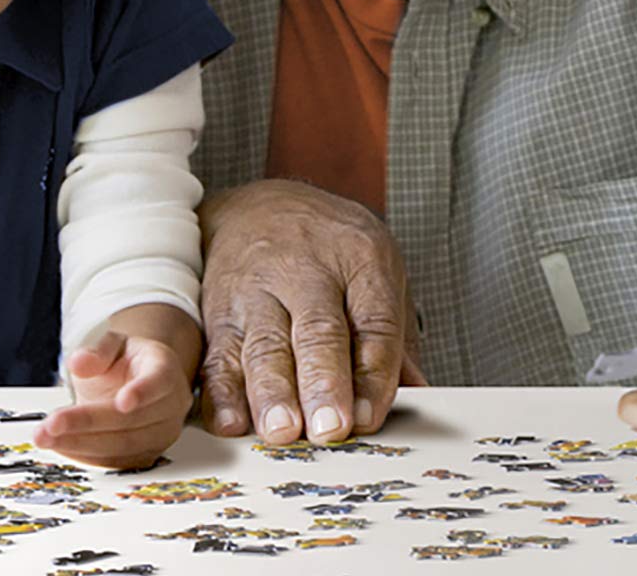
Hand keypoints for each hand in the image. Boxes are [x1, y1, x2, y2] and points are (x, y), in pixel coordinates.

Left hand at [35, 320, 194, 469]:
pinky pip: (116, 461)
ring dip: (81, 444)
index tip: (122, 402)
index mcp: (164, 370)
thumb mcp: (113, 345)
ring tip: (46, 437)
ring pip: (123, 446)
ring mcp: (161, 434)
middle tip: (52, 423)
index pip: (159, 382)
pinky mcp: (146, 455)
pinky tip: (60, 445)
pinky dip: (85, 455)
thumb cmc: (127, 363)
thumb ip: (97, 352)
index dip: (142, 392)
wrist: (137, 383)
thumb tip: (78, 363)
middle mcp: (170, 405)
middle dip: (88, 423)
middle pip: (132, 420)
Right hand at [198, 180, 425, 445]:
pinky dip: (222, 392)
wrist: (255, 206)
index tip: (369, 418)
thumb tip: (419, 396)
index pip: (374, 321)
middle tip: (330, 428)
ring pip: (264, 344)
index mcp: (361, 259)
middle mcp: (307, 270)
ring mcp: (257, 290)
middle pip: (318, 332)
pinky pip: (218, 354)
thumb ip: (395, 338)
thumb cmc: (329, 250)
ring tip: (281, 431)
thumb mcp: (376, 269)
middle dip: (323, 383)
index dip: (372, 373)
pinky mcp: (218, 312)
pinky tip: (231, 422)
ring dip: (272, 393)